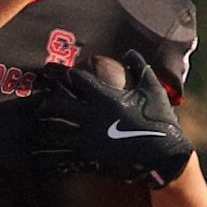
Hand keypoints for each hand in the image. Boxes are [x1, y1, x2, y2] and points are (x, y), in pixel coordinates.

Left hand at [29, 50, 192, 185]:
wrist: (164, 153)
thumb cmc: (159, 118)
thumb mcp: (152, 88)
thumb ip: (139, 67)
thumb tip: (129, 52)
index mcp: (107, 97)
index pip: (78, 80)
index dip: (68, 75)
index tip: (64, 74)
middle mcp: (94, 116)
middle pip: (59, 104)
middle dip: (49, 101)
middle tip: (43, 101)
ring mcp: (90, 136)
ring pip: (57, 129)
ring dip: (48, 124)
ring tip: (42, 123)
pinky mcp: (91, 154)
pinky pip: (64, 150)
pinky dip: (52, 148)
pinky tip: (46, 147)